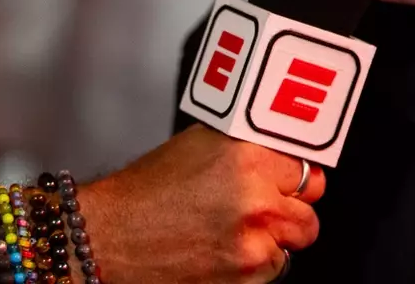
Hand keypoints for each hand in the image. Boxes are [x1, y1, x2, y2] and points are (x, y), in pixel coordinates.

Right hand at [82, 126, 324, 283]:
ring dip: (272, 241)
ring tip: (233, 231)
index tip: (284, 182)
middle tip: (263, 209)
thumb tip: (282, 151)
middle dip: (289, 212)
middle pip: (308, 213)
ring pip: (292, 245)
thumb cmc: (145, 191)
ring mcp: (251, 245)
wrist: (106, 239)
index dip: (292, 177)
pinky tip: (222, 251)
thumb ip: (249, 148)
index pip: (306, 170)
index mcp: (249, 159)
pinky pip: (270, 272)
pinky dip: (253, 265)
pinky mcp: (242, 278)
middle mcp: (256, 201)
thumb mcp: (202, 145)